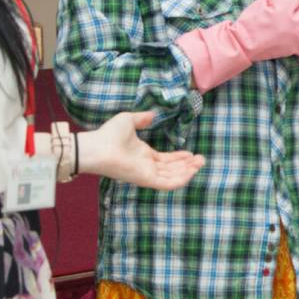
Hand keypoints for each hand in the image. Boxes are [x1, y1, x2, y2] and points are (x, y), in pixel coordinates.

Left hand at [81, 110, 205, 189]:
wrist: (97, 146)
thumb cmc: (109, 134)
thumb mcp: (129, 120)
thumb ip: (142, 119)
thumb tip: (153, 115)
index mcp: (143, 155)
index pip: (166, 160)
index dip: (180, 157)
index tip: (192, 153)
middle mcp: (146, 166)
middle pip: (172, 169)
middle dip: (188, 165)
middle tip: (202, 159)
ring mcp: (146, 174)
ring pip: (172, 176)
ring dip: (187, 171)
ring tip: (200, 163)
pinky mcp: (146, 179)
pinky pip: (166, 184)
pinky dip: (180, 180)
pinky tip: (191, 172)